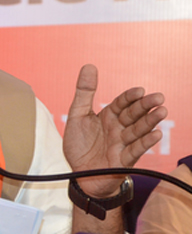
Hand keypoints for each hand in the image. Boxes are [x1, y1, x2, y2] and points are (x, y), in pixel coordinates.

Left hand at [63, 64, 166, 197]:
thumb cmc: (79, 144)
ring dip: (150, 121)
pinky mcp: (123, 160)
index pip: (122, 103)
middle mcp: (118, 128)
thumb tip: (89, 65)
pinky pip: (135, 150)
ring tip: (162, 112)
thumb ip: (84, 92)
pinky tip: (156, 134)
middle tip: (158, 97)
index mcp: (108, 116)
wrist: (78, 174)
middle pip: (133, 115)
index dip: (130, 97)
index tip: (140, 90)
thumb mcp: (77, 115)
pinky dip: (145, 142)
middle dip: (146, 106)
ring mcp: (122, 144)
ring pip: (138, 130)